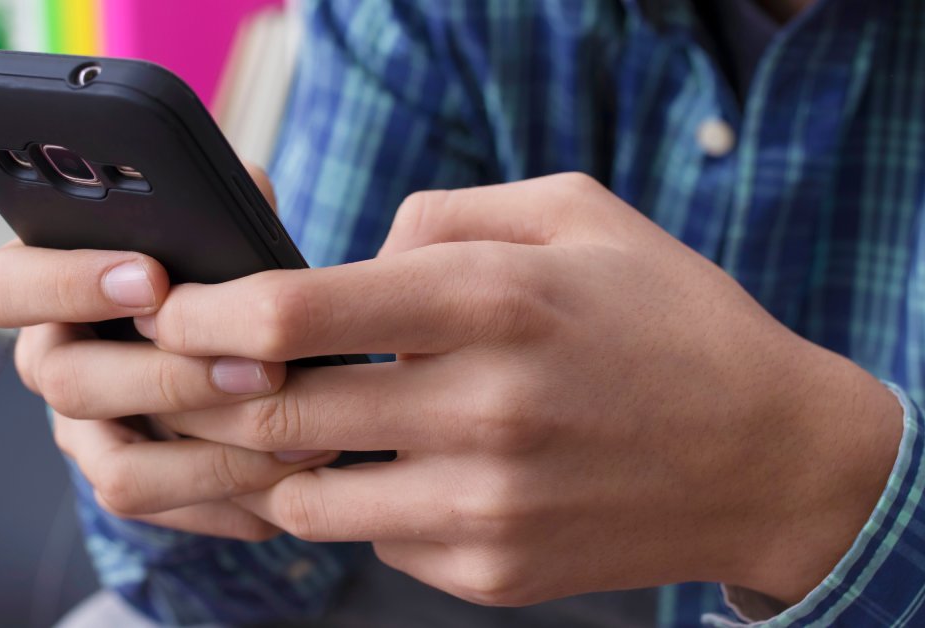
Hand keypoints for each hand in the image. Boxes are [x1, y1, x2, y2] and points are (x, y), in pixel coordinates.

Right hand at [0, 165, 335, 540]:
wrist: (234, 332)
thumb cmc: (214, 260)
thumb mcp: (213, 216)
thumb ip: (212, 201)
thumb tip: (244, 200)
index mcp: (44, 285)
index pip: (2, 287)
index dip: (67, 284)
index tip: (154, 276)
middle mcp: (52, 364)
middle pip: (70, 385)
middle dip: (172, 376)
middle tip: (260, 366)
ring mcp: (85, 434)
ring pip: (118, 471)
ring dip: (213, 456)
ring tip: (301, 435)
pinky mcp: (131, 487)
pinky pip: (169, 513)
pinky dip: (236, 500)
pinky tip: (297, 476)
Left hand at [134, 173, 903, 606]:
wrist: (768, 456)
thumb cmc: (666, 319)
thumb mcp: (575, 214)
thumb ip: (443, 217)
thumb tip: (350, 261)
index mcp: (493, 303)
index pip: (297, 313)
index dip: (207, 311)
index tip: (173, 309)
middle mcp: (482, 411)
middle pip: (276, 414)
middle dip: (214, 394)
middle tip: (205, 373)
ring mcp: (484, 507)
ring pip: (304, 500)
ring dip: (279, 461)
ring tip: (306, 424)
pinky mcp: (490, 574)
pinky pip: (375, 543)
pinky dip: (364, 506)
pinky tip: (403, 472)